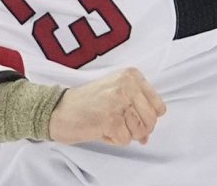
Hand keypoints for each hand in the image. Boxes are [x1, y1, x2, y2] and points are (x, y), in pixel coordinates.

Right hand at [48, 68, 166, 145]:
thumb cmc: (85, 102)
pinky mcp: (111, 119)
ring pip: (140, 131)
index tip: (135, 118)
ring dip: (125, 135)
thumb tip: (148, 134)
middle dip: (139, 130)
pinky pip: (125, 140)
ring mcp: (119, 102)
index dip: (148, 118)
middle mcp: (128, 85)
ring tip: (109, 124)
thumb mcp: (115, 93)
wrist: (57, 109)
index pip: (158, 105)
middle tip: (122, 127)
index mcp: (132, 75)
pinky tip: (101, 130)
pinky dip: (114, 140)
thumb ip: (136, 108)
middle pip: (151, 120)